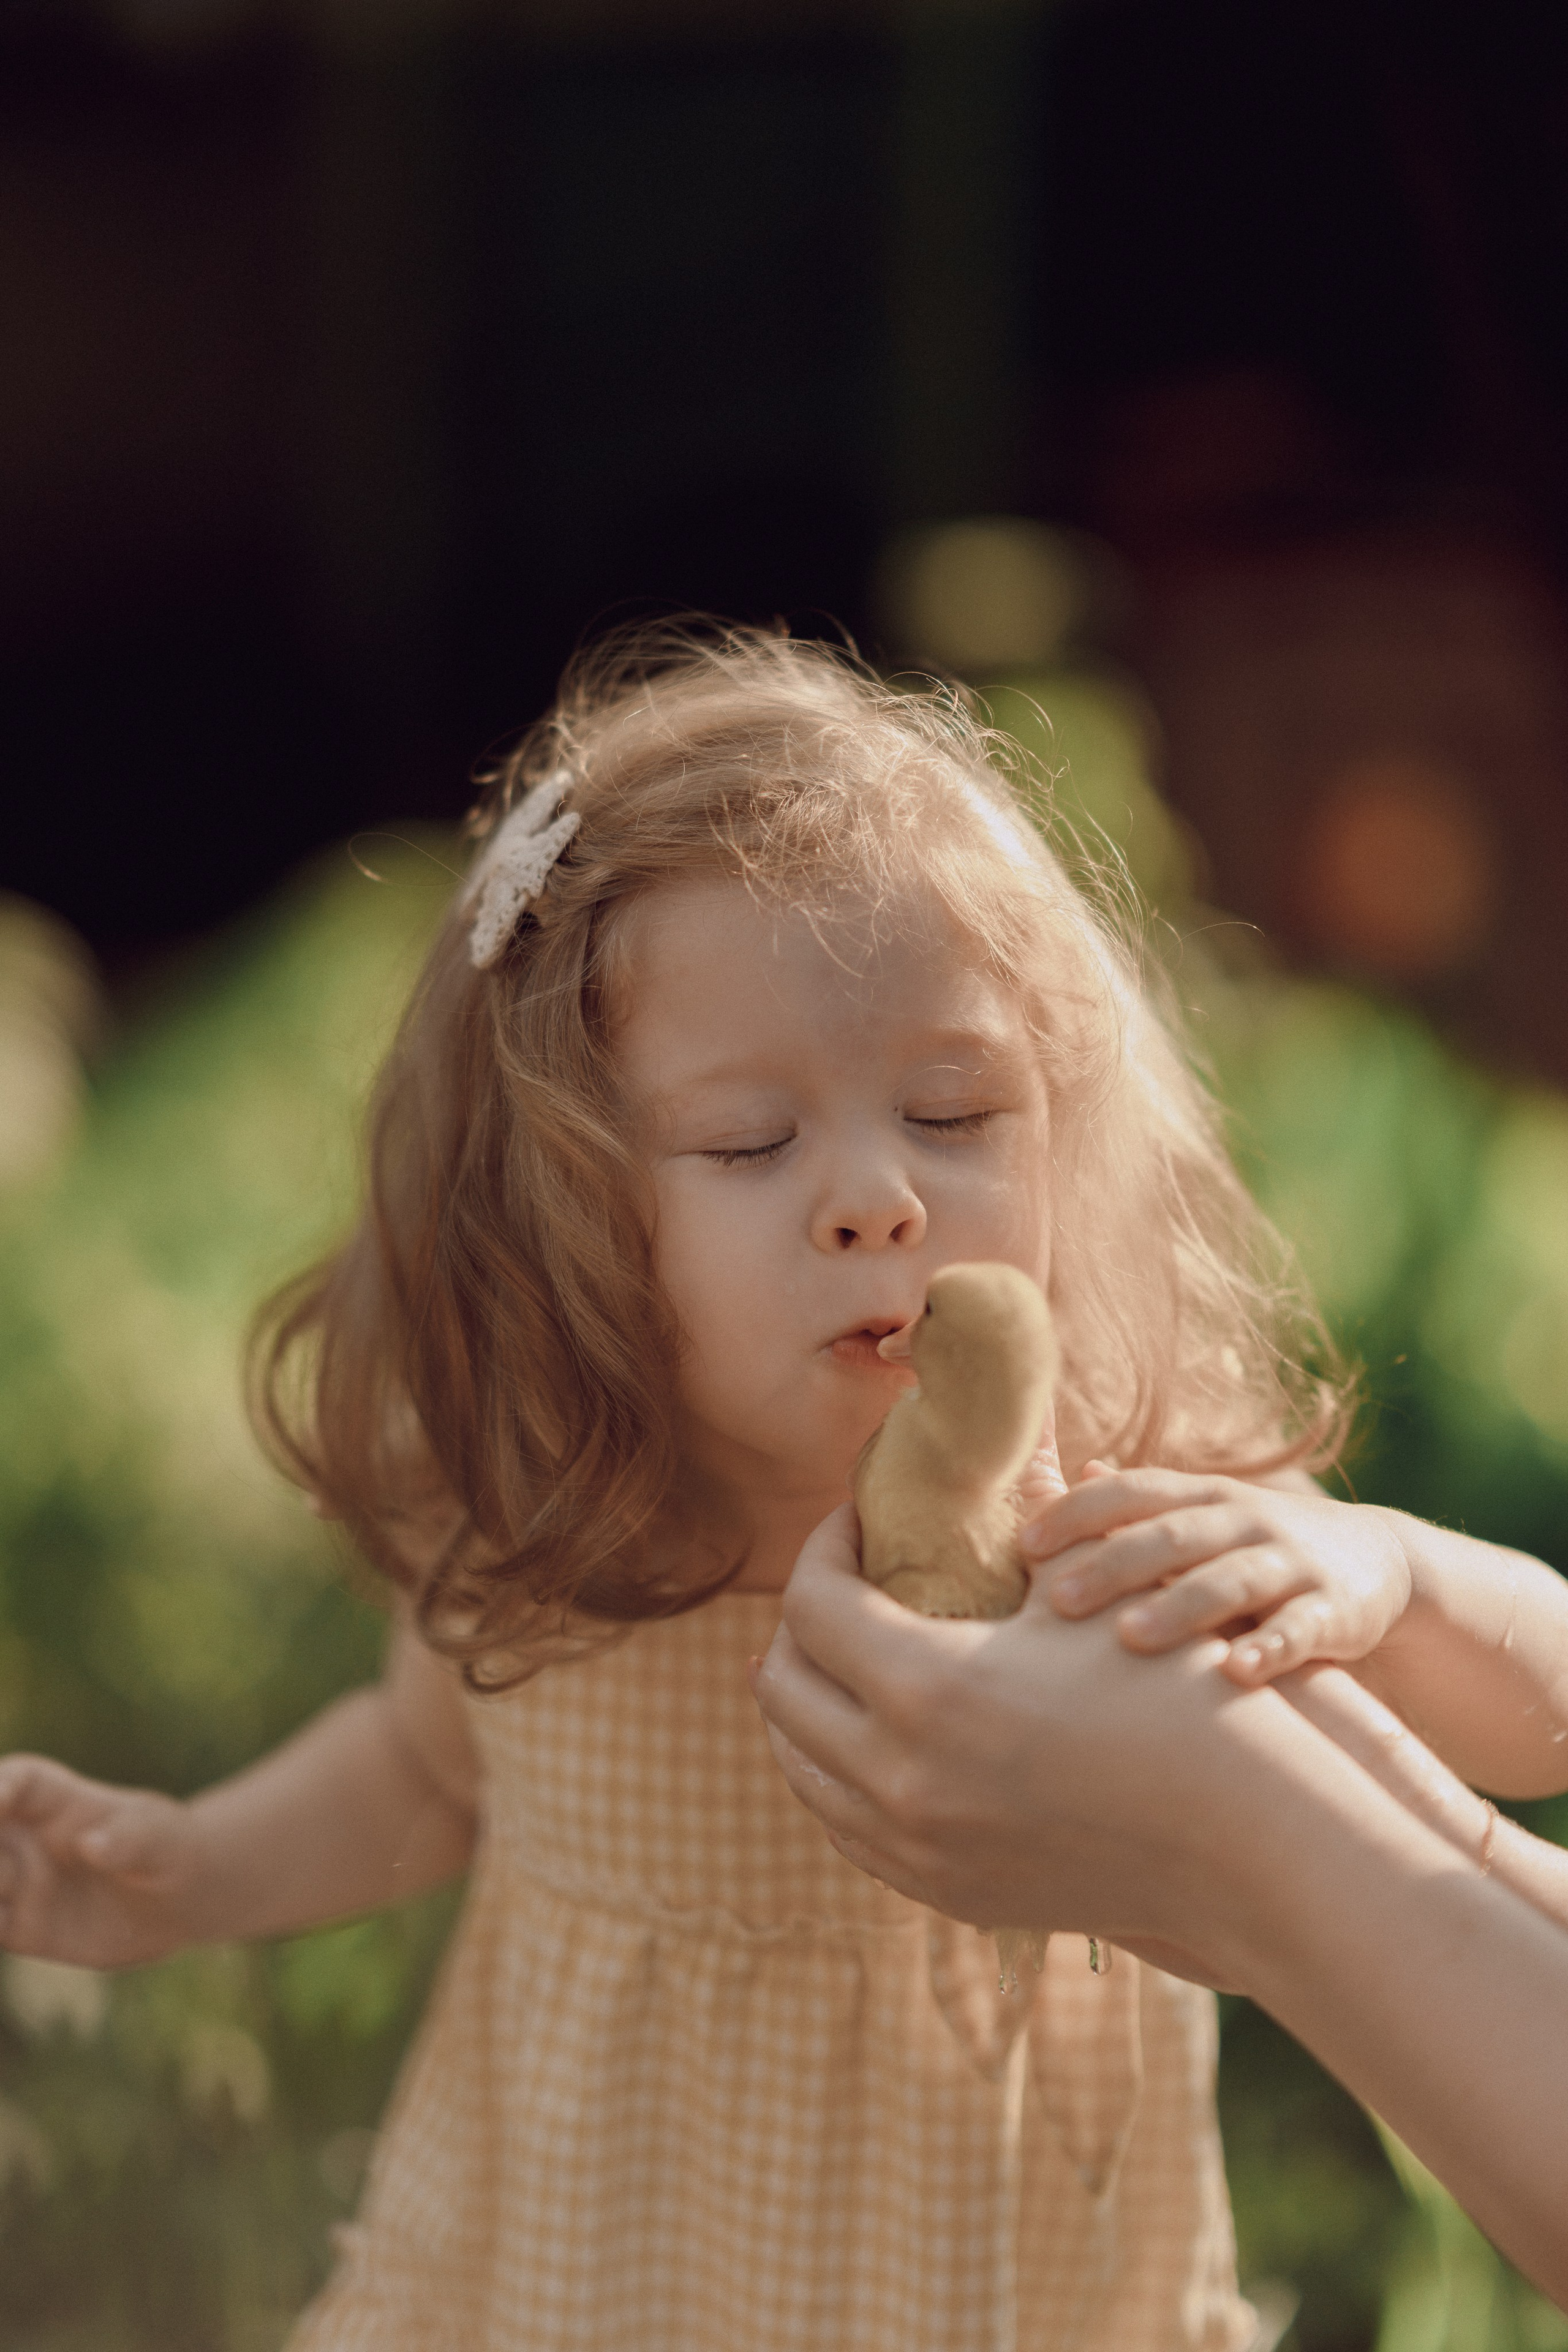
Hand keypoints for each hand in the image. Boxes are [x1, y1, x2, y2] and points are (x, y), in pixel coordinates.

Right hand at [0, 1755, 199, 1968]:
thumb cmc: (168, 1849)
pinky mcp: (19, 1926)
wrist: (173, 1900)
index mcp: (62, 1800)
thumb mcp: (162, 1840)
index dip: (2, 1784)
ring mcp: (19, 1881)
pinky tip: (0, 1924)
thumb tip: (94, 1844)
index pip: (22, 1780)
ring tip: (1, 1892)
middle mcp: (28, 1837)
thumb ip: (131, 1840)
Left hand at [752, 1502, 1289, 1969]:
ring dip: (805, 1705)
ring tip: (838, 1659)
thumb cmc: (1171, 1689)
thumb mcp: (1073, 1598)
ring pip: (802, 1773)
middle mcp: (902, 1779)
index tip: (853, 1521)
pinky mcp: (949, 1896)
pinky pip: (848, 1831)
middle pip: (781, 1690)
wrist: (1247, 1834)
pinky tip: (871, 1736)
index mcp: (925, 1689)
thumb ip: (986, 1549)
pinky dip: (840, 1774)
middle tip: (834, 1585)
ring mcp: (919, 1850)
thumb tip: (933, 1493)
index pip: (812, 1605)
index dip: (822, 1547)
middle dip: (796, 1625)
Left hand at [1023, 1469, 1412, 1686]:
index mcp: (1200, 1497)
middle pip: (1172, 1535)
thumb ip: (1138, 1506)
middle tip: (1058, 1600)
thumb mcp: (1202, 1517)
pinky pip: (1299, 1630)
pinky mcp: (1333, 1610)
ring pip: (1230, 1581)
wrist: (1377, 1562)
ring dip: (1181, 1607)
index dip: (1079, 1512)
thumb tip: (1063, 1478)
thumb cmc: (1256, 1546)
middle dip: (1114, 1564)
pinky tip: (1237, 1674)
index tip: (1025, 1543)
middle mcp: (1241, 1521)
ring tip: (1131, 1638)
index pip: (1131, 1492)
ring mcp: (1289, 1563)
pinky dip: (1270, 1650)